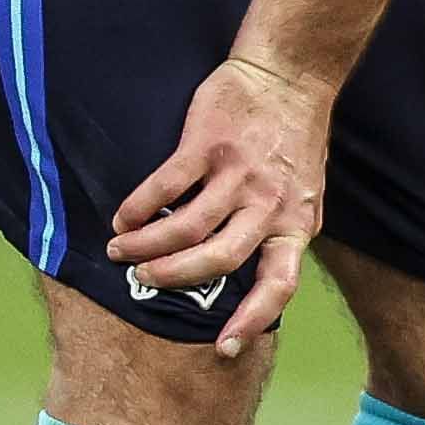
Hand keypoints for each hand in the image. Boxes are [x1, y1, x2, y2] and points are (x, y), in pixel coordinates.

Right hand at [109, 56, 326, 355]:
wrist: (291, 74)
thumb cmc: (294, 138)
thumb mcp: (303, 194)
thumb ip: (279, 231)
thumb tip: (249, 275)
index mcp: (296, 223)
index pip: (279, 285)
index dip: (251, 319)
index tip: (223, 349)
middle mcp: (268, 205)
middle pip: (218, 259)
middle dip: (175, 277)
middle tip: (143, 281)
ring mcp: (238, 174)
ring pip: (187, 225)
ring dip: (147, 244)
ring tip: (121, 250)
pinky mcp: (209, 143)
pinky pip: (167, 185)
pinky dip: (139, 205)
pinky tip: (124, 216)